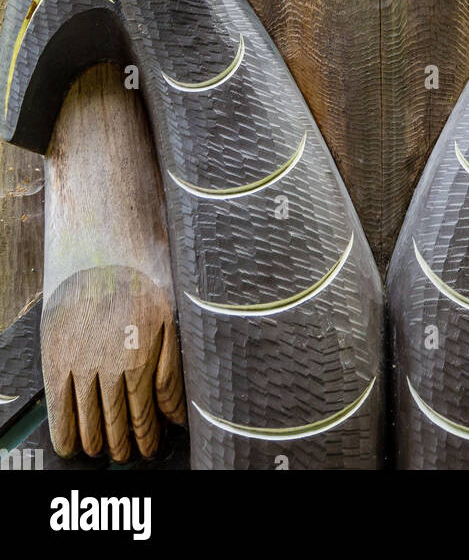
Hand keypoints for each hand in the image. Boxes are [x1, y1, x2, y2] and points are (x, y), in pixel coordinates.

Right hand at [42, 265, 185, 462]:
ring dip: (98, 443)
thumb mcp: (169, 319)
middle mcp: (110, 365)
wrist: (98, 248)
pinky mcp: (55, 357)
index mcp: (142, 356)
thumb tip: (178, 414)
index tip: (151, 446)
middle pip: (117, 422)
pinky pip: (58, 406)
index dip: (148, 436)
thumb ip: (172, 370)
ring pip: (89, 420)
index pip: (145, 414)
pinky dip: (64, 432)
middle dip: (126, 444)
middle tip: (130, 454)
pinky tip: (72, 446)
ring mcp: (80, 363)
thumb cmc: (141, 281)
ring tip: (107, 452)